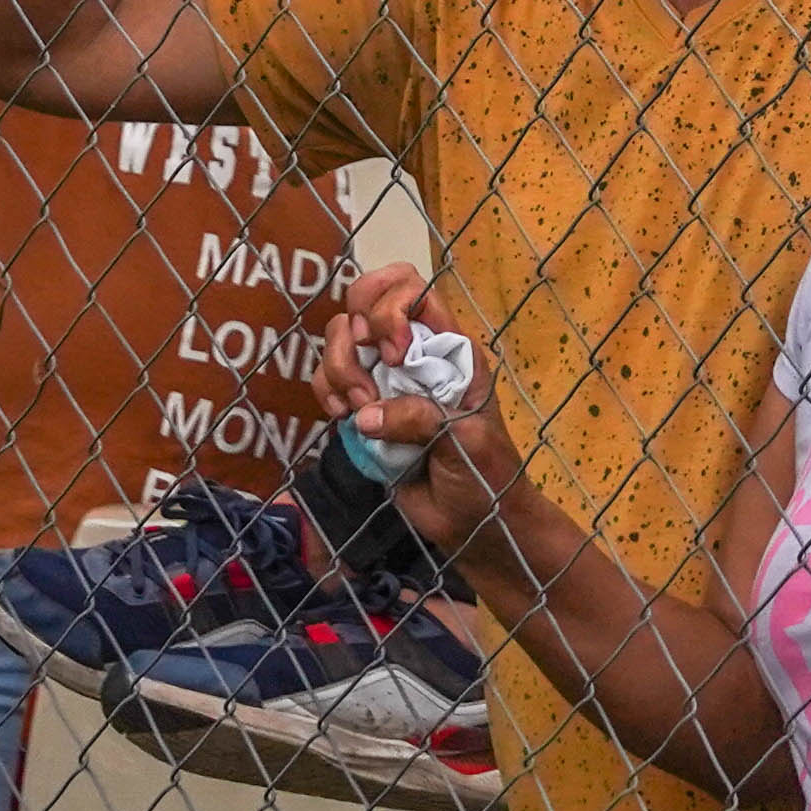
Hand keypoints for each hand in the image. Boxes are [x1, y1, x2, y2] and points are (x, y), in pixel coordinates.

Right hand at [318, 267, 542, 580]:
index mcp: (448, 345)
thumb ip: (420, 417)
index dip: (391, 308)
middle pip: (362, 303)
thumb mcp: (464, 438)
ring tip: (358, 412)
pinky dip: (326, 392)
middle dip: (353, 336)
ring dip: (339, 370)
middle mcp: (413, 352)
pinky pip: (328, 382)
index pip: (411, 288)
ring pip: (339, 341)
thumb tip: (364, 416)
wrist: (471, 522)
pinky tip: (342, 418)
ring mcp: (384, 379)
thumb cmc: (484, 472)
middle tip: (369, 386)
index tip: (396, 356)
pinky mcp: (361, 410)